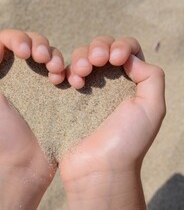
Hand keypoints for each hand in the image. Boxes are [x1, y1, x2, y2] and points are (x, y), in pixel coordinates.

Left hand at [0, 29, 64, 208]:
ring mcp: (40, 86)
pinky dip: (70, 71)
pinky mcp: (59, 98)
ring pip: (52, 55)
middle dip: (40, 44)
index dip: (18, 39)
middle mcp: (20, 76)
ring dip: (56, 56)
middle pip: (32, 43)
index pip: (8, 41)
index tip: (24, 54)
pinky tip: (68, 82)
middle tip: (43, 60)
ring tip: (55, 72)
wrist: (18, 165)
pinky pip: (68, 74)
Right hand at [60, 36, 165, 208]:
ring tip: (78, 79)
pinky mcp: (65, 98)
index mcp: (129, 83)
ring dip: (78, 60)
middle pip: (101, 48)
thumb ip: (151, 77)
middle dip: (96, 49)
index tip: (114, 59)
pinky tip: (62, 81)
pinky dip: (60, 70)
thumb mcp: (152, 108)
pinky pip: (61, 73)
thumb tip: (130, 57)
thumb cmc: (127, 141)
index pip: (127, 49)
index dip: (120, 46)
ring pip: (79, 57)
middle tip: (94, 64)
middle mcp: (107, 83)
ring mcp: (85, 90)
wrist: (97, 167)